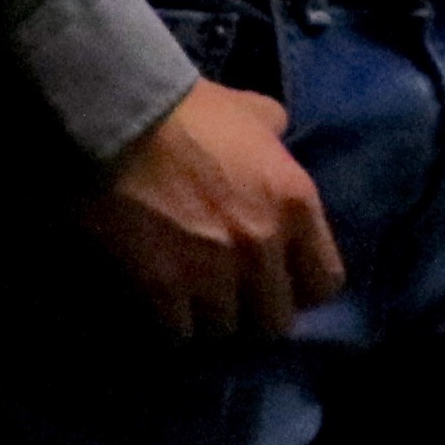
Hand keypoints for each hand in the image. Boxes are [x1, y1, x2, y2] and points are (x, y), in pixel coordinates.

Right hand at [81, 79, 341, 342]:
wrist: (120, 118)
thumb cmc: (189, 111)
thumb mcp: (255, 113)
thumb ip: (275, 136)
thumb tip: (276, 137)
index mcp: (297, 205)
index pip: (324, 283)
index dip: (300, 289)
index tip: (278, 283)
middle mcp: (264, 246)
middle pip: (273, 319)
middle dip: (252, 311)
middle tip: (228, 297)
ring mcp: (214, 271)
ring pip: (222, 330)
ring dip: (206, 319)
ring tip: (188, 302)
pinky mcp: (162, 287)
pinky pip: (175, 333)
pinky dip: (165, 325)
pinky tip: (156, 307)